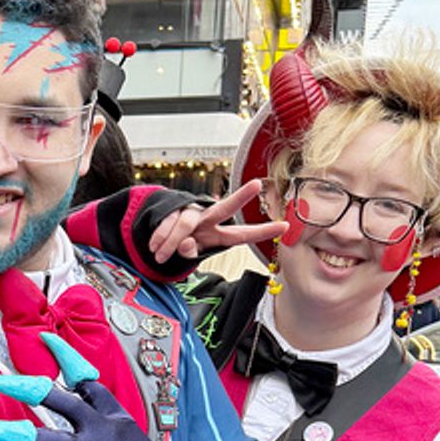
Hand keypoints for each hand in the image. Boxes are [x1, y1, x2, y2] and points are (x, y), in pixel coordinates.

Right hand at [147, 181, 289, 268]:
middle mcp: (208, 219)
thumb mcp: (190, 256)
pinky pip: (166, 226)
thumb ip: (191, 253)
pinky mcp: (172, 208)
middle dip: (241, 196)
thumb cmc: (182, 246)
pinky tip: (154, 246)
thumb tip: (186, 244)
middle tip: (256, 185)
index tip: (284, 226)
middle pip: (226, 207)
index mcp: (217, 234)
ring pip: (184, 226)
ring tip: (160, 255)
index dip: (262, 231)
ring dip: (171, 243)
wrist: (158, 236)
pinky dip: (159, 239)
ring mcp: (191, 212)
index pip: (242, 234)